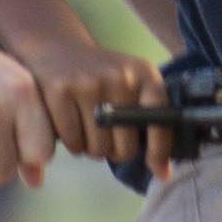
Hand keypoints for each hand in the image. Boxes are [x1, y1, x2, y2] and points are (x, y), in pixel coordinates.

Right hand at [30, 39, 170, 169]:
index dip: (159, 151)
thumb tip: (163, 174)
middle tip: (106, 137)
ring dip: (91, 149)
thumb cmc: (100, 76)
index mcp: (145, 74)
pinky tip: (70, 126)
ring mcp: (89, 83)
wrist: (57, 48)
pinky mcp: (60, 91)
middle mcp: (120, 77)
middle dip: (115, 152)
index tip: (158, 170)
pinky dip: (72, 143)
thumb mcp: (132, 87)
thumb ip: (152, 125)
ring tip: (87, 128)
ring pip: (97, 148)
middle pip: (125, 147)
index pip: (161, 122)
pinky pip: (73, 141)